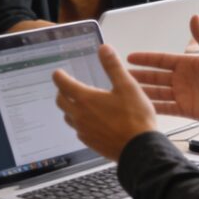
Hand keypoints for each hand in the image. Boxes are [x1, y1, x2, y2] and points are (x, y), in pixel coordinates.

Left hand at [53, 44, 157, 160]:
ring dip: (69, 108)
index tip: (59, 73)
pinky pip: (78, 130)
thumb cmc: (135, 118)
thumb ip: (113, 66)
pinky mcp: (90, 142)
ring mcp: (83, 131)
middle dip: (62, 92)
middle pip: (60, 101)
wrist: (139, 149)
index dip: (59, 76)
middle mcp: (80, 115)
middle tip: (66, 87)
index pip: (62, 84)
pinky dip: (80, 122)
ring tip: (79, 103)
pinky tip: (91, 121)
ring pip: (68, 117)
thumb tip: (104, 49)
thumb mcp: (127, 86)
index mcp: (85, 99)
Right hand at [128, 15, 198, 125]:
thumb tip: (194, 17)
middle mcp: (181, 79)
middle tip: (120, 74)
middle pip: (155, 77)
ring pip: (156, 92)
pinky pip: (165, 108)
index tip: (129, 56)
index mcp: (186, 64)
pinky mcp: (185, 109)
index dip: (145, 58)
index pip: (161, 60)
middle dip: (138, 75)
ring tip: (125, 91)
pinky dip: (153, 107)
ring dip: (142, 91)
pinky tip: (140, 107)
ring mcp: (182, 94)